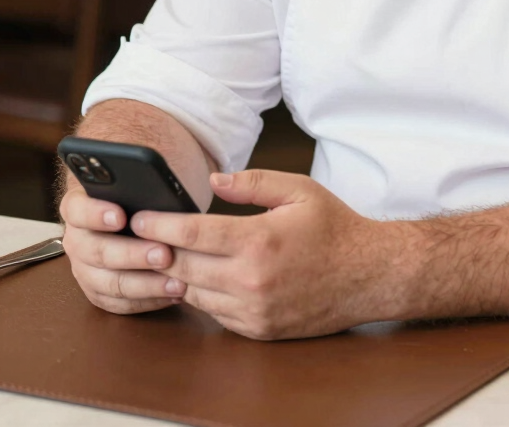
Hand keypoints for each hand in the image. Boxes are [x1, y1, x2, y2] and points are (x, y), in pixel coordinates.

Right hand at [59, 179, 184, 314]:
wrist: (143, 205)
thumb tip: (164, 188)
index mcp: (79, 205)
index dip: (97, 214)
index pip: (78, 209)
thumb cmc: (145, 186)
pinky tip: (174, 293)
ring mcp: (85, 268)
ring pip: (107, 283)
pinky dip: (147, 300)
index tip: (121, 217)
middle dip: (132, 255)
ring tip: (178, 281)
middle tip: (164, 254)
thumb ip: (145, 180)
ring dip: (144, 284)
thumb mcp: (145, 174)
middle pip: (96, 252)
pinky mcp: (100, 291)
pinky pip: (118, 303)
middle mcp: (77, 239)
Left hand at [131, 170, 406, 338]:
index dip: (159, 225)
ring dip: (178, 275)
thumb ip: (251, 182)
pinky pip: (214, 313)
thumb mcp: (298, 190)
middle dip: (158, 251)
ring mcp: (254, 310)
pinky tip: (202, 277)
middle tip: (142, 236)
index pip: (190, 235)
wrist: (369, 275)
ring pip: (193, 294)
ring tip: (167, 255)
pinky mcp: (258, 329)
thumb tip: (212, 179)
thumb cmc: (335, 227)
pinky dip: (203, 295)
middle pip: (182, 267)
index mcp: (259, 241)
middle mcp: (251, 280)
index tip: (139, 218)